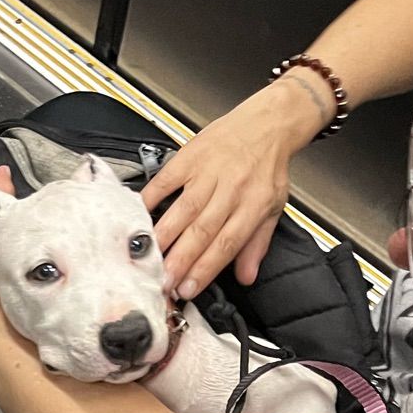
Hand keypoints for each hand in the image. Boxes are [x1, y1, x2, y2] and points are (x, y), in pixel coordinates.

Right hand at [143, 77, 325, 297]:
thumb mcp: (274, 206)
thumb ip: (257, 243)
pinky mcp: (190, 157)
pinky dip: (150, 198)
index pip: (227, 244)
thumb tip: (246, 277)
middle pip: (202, 231)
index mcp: (253, 205)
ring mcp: (208, 173)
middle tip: (163, 281)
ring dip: (164, 236)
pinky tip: (138, 217)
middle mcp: (231, 190)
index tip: (187, 289)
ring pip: (183, 210)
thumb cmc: (267, 167)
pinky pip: (166, 180)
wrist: (268, 122)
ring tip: (149, 258)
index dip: (205, 269)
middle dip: (180, 260)